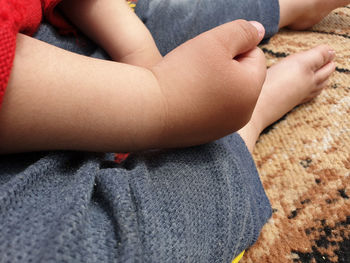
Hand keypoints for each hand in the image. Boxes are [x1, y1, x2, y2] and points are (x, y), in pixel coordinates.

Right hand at [151, 20, 266, 147]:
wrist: (149, 111)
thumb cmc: (182, 74)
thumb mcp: (215, 41)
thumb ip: (243, 31)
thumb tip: (259, 31)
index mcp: (251, 90)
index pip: (254, 55)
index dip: (231, 47)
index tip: (207, 55)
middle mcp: (244, 114)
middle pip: (241, 77)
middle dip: (224, 67)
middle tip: (196, 69)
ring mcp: (225, 128)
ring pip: (225, 95)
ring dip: (212, 85)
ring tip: (188, 85)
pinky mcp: (206, 137)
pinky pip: (210, 112)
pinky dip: (200, 103)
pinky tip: (183, 100)